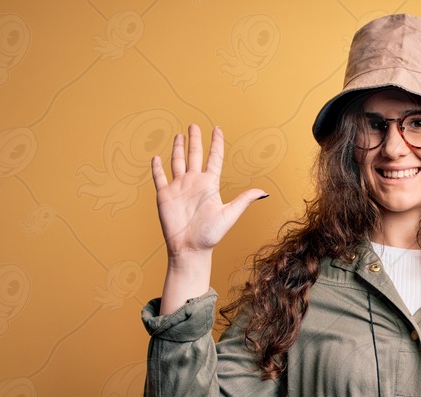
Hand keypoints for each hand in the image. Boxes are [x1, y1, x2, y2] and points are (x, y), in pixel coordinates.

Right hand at [151, 124, 266, 260]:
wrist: (190, 248)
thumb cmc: (210, 235)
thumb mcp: (230, 215)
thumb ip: (244, 200)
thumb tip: (264, 192)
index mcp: (209, 184)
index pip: (214, 158)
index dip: (216, 143)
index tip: (217, 129)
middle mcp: (194, 183)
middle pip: (194, 155)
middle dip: (194, 140)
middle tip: (194, 126)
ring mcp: (178, 188)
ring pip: (177, 162)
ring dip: (178, 149)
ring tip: (179, 135)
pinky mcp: (164, 195)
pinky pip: (159, 177)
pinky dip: (157, 167)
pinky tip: (156, 157)